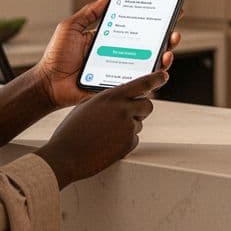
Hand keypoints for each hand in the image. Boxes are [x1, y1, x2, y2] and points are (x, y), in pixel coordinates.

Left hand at [35, 0, 180, 108]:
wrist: (48, 83)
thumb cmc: (56, 56)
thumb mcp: (71, 27)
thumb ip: (89, 13)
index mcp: (110, 38)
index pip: (137, 26)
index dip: (153, 17)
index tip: (169, 5)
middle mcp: (120, 53)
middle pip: (150, 45)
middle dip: (167, 35)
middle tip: (174, 28)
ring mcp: (122, 70)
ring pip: (151, 64)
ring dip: (165, 55)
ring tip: (169, 48)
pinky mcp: (120, 86)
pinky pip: (141, 82)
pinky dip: (153, 75)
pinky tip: (159, 66)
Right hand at [35, 70, 166, 187]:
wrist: (66, 155)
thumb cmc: (72, 130)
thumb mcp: (87, 106)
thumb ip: (107, 101)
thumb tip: (120, 101)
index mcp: (111, 96)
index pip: (142, 83)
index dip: (156, 78)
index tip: (164, 75)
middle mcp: (122, 109)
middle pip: (147, 105)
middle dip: (141, 109)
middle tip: (128, 114)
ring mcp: (127, 127)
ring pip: (139, 124)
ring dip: (128, 127)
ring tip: (106, 133)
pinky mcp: (128, 144)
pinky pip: (134, 139)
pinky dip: (124, 142)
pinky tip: (107, 144)